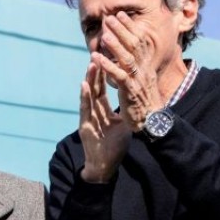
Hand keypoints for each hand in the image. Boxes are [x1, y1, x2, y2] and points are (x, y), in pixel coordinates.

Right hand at [77, 63, 130, 183]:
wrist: (104, 165)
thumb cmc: (114, 147)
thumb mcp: (123, 126)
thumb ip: (125, 112)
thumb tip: (135, 101)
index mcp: (103, 111)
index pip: (103, 89)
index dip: (105, 75)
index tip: (108, 59)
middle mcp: (94, 112)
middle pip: (95, 88)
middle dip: (97, 72)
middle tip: (98, 53)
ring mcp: (88, 118)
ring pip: (89, 95)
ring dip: (90, 79)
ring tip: (91, 63)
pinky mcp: (85, 126)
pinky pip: (85, 108)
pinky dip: (84, 96)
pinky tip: (84, 84)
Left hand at [93, 11, 165, 131]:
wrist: (152, 120)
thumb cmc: (144, 99)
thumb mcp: (142, 77)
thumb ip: (137, 63)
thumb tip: (132, 50)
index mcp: (145, 65)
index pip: (139, 41)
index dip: (130, 27)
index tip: (121, 14)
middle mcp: (143, 69)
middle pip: (133, 46)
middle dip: (122, 30)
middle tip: (110, 17)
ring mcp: (137, 80)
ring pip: (127, 59)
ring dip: (115, 46)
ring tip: (104, 34)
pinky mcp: (130, 91)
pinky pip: (119, 76)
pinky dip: (108, 66)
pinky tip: (97, 58)